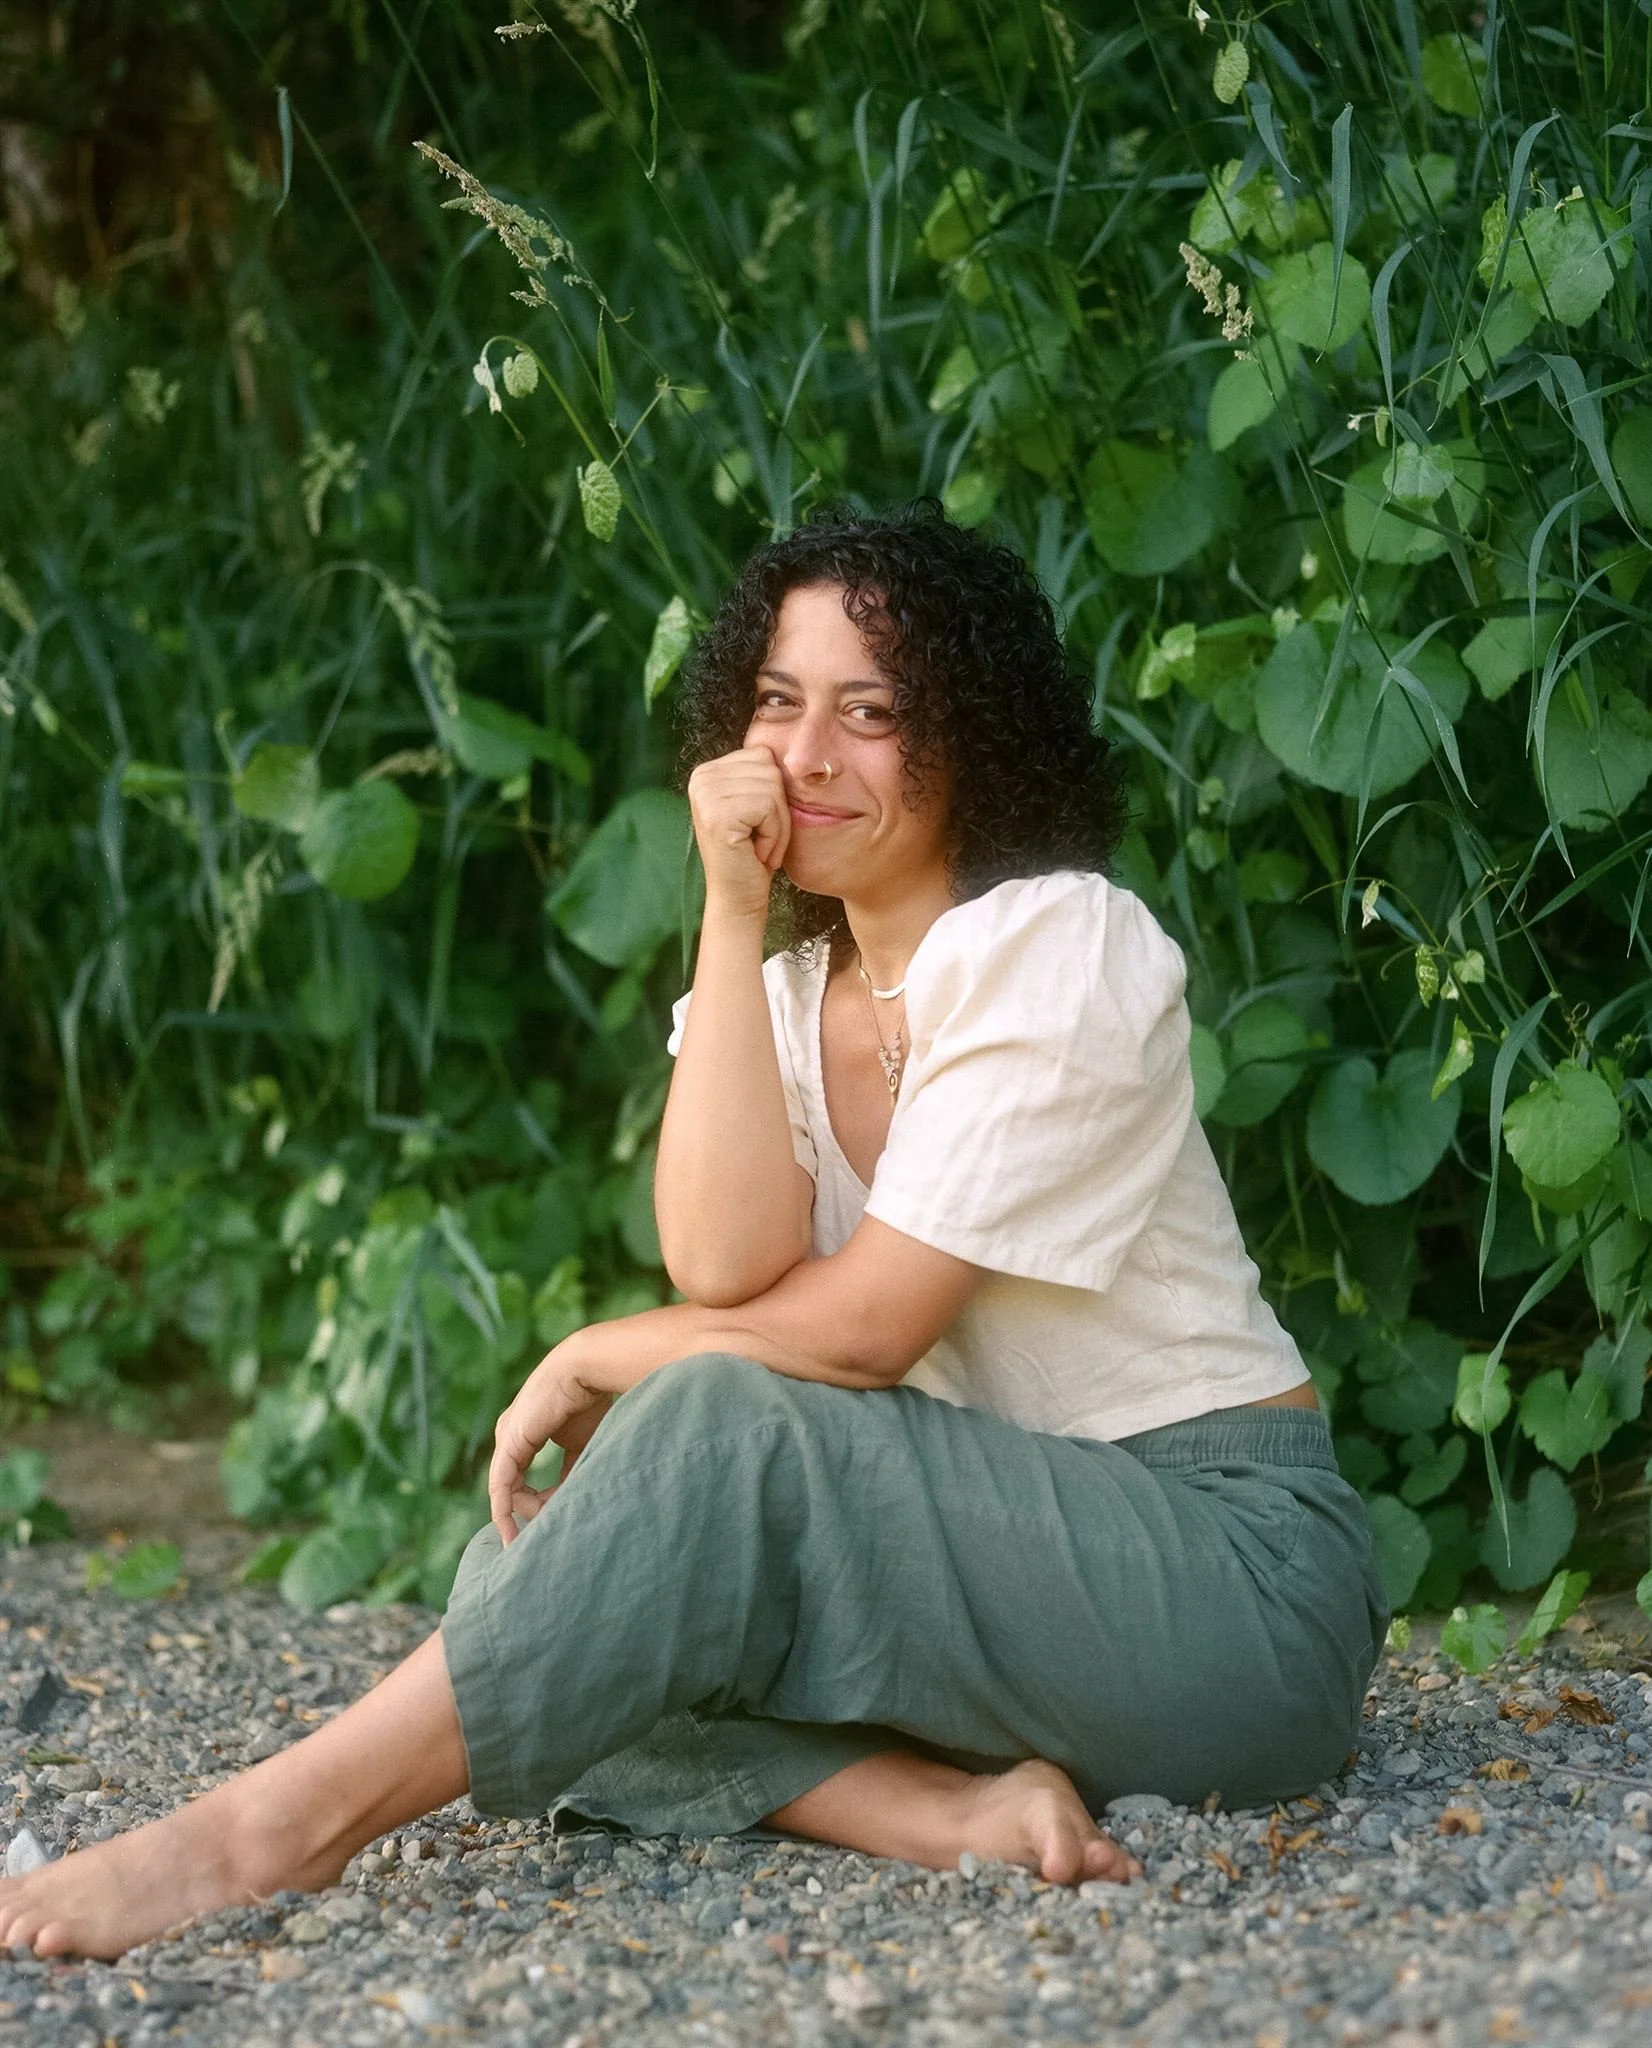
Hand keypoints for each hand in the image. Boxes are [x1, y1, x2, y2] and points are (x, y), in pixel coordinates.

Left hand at [488, 1341, 613, 1543]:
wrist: (584, 1370)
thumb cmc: (589, 1400)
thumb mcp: (580, 1442)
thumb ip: (571, 1468)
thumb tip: (569, 1496)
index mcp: (525, 1433)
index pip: (522, 1478)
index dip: (535, 1503)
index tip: (551, 1523)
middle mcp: (509, 1436)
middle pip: (513, 1486)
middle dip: (532, 1510)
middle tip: (553, 1527)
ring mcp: (506, 1438)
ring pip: (506, 1489)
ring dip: (526, 1512)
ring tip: (548, 1524)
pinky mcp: (509, 1443)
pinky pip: (501, 1484)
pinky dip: (506, 1509)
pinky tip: (512, 1528)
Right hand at [687, 746, 789, 917]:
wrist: (738, 897)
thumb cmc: (753, 853)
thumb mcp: (756, 804)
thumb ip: (761, 774)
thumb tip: (795, 742)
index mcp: (707, 770)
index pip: (763, 755)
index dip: (773, 793)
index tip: (755, 823)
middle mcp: (701, 776)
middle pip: (770, 768)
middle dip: (777, 809)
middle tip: (757, 838)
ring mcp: (706, 794)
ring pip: (774, 788)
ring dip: (777, 824)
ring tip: (756, 845)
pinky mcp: (718, 814)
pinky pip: (770, 807)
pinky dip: (773, 834)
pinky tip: (754, 851)